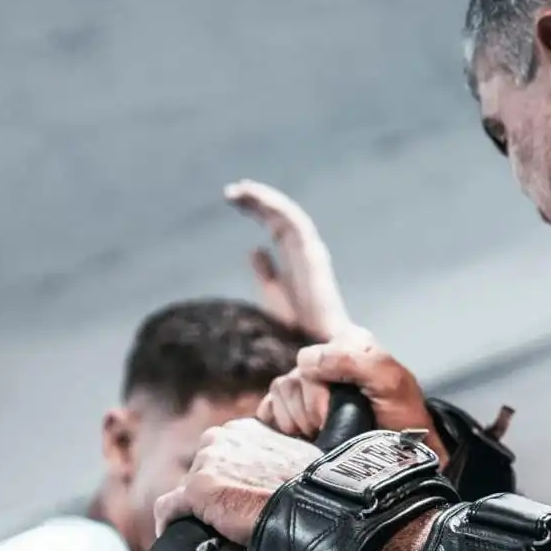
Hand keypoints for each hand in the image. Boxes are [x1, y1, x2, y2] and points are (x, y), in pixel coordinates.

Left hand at [153, 418, 318, 546]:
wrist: (309, 509)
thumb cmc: (310, 489)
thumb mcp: (298, 460)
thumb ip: (277, 461)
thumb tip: (279, 478)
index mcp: (246, 429)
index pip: (224, 453)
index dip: (229, 477)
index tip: (238, 495)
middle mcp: (222, 437)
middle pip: (203, 469)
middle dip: (212, 491)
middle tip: (228, 516)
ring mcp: (206, 462)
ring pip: (187, 489)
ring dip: (197, 508)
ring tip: (211, 530)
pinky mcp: (195, 490)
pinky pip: (168, 508)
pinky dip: (168, 522)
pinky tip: (172, 535)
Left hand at [226, 180, 352, 340]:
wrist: (318, 360)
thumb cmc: (297, 342)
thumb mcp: (273, 305)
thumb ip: (267, 276)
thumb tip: (255, 250)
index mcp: (296, 267)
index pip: (279, 230)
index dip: (260, 211)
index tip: (234, 199)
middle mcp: (306, 259)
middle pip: (282, 220)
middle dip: (259, 202)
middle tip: (231, 191)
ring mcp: (312, 257)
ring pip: (289, 217)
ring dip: (264, 199)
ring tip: (237, 190)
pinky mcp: (313, 258)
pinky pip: (296, 224)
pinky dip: (276, 207)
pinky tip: (254, 197)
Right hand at [257, 330, 449, 465]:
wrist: (404, 457)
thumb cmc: (404, 421)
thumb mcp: (391, 382)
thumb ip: (353, 360)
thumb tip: (305, 363)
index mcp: (349, 346)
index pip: (308, 360)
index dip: (317, 393)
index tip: (333, 416)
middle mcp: (327, 361)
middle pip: (290, 381)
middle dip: (310, 413)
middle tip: (330, 429)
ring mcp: (309, 386)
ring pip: (278, 393)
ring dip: (297, 421)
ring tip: (320, 434)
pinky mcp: (293, 410)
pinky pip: (267, 408)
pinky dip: (278, 423)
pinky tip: (299, 434)